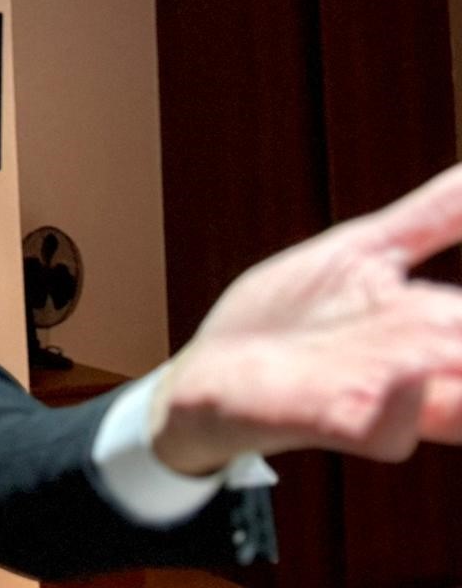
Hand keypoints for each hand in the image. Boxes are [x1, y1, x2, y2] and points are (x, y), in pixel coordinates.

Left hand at [152, 161, 461, 474]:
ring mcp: (374, 393)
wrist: (204, 378)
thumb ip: (434, 217)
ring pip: (453, 396)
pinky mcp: (321, 414)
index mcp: (436, 328)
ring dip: (461, 376)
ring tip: (451, 347)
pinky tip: (409, 381)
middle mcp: (421, 366)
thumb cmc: (288, 323)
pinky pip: (372, 423)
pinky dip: (396, 408)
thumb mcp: (365, 252)